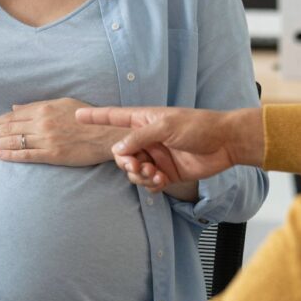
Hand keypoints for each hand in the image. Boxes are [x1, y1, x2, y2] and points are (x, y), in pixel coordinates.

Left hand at [0, 98, 130, 166]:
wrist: (106, 133)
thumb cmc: (86, 117)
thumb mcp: (62, 103)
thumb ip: (37, 106)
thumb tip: (16, 107)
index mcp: (43, 108)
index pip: (13, 116)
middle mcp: (41, 123)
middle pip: (8, 128)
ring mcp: (46, 139)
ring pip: (13, 141)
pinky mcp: (53, 154)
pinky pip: (27, 155)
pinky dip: (11, 154)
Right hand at [76, 106, 264, 189]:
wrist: (224, 143)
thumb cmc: (197, 126)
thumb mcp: (166, 126)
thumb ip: (139, 137)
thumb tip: (118, 149)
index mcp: (144, 120)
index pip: (114, 117)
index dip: (96, 117)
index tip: (76, 116)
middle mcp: (147, 138)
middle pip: (121, 152)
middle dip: (125, 162)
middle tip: (137, 166)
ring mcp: (155, 156)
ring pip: (133, 170)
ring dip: (139, 175)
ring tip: (154, 173)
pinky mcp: (166, 172)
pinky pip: (148, 182)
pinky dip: (151, 183)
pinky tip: (161, 180)